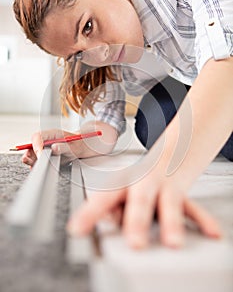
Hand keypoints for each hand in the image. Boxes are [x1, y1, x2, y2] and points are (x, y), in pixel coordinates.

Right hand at [22, 129, 76, 166]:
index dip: (36, 145)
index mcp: (52, 133)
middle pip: (32, 145)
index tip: (40, 155)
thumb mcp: (73, 146)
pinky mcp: (45, 155)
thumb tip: (54, 148)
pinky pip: (36, 159)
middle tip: (30, 161)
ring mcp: (44, 147)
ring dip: (31, 160)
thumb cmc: (78, 145)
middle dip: (29, 154)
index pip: (38, 136)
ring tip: (34, 166)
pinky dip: (35, 164)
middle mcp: (46, 140)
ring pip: (32, 153)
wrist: (82, 148)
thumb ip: (63, 147)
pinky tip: (38, 168)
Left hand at [66, 166, 221, 248]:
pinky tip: (212, 233)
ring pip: (168, 204)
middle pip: (139, 201)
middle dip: (136, 221)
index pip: (103, 199)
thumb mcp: (122, 189)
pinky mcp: (182, 195)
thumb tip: (109, 220)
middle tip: (134, 243)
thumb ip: (114, 206)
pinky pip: (193, 208)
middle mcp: (143, 184)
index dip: (89, 214)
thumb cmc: (139, 179)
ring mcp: (164, 188)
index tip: (76, 229)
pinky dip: (202, 220)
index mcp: (123, 183)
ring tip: (173, 243)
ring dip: (171, 223)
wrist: (168, 155)